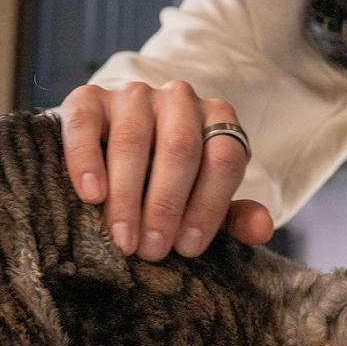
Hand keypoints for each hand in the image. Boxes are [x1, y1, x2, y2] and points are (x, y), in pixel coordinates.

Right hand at [58, 79, 273, 260]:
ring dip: (127, 195)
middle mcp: (179, 98)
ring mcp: (133, 94)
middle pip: (180, 149)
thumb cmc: (166, 184)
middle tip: (152, 251)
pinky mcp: (88, 96)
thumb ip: (232, 216)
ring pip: (133, 139)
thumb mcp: (202, 201)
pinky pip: (86, 123)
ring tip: (123, 239)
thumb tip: (260, 229)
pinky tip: (91, 195)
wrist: (109, 153)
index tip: (188, 248)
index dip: (209, 206)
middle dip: (166, 206)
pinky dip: (87, 160)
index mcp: (217, 118)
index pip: (224, 158)